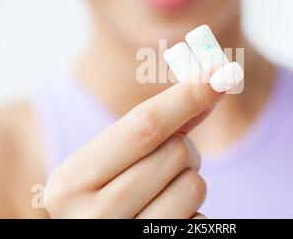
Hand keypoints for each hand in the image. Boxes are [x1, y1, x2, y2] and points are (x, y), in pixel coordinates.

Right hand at [43, 82, 221, 217]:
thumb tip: (211, 80)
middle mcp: (92, 217)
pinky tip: (166, 219)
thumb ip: (156, 125)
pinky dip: (192, 213)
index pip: (143, 126)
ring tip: (163, 193)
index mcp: (71, 180)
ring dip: (189, 181)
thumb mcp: (113, 163)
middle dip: (183, 150)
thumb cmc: (108, 197)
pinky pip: (200, 218)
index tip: (221, 74)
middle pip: (176, 151)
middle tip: (164, 166)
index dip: (186, 96)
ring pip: (193, 185)